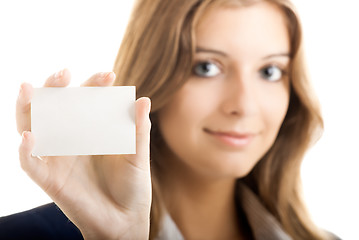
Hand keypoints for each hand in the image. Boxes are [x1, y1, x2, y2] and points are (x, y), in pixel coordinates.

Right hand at [16, 69, 151, 239]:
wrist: (125, 220)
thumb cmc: (132, 186)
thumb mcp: (138, 156)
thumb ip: (138, 130)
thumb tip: (143, 99)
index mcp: (90, 131)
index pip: (86, 100)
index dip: (93, 86)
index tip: (110, 75)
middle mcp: (70, 140)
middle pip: (54, 107)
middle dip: (55, 88)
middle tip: (65, 73)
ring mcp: (57, 158)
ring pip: (32, 127)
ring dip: (27, 109)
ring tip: (28, 88)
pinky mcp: (49, 179)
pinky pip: (30, 163)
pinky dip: (25, 151)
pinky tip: (29, 137)